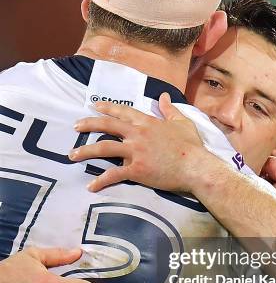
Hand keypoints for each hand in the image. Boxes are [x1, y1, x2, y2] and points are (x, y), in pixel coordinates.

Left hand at [70, 93, 204, 192]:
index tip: (94, 106)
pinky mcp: (137, 170)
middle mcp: (138, 134)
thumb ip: (170, 108)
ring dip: (86, 151)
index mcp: (147, 123)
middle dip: (88, 124)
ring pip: (104, 148)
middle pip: (107, 126)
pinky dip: (101, 181)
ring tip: (72, 155)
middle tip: (75, 126)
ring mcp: (136, 152)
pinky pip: (114, 174)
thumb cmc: (192, 146)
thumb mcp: (182, 122)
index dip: (107, 108)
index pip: (123, 111)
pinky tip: (90, 186)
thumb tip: (164, 96)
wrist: (196, 166)